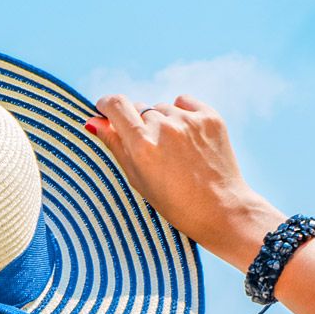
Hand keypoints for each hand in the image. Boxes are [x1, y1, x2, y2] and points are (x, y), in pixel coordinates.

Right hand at [86, 93, 282, 269]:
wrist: (222, 210)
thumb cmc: (175, 203)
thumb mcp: (137, 179)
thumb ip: (115, 146)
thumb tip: (93, 122)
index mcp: (142, 145)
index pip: (116, 105)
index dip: (106, 105)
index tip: (105, 110)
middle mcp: (164, 127)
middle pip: (140, 109)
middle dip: (139, 124)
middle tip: (152, 151)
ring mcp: (189, 121)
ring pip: (162, 108)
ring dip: (162, 122)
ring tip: (175, 151)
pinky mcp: (210, 117)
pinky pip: (184, 103)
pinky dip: (182, 114)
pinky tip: (188, 138)